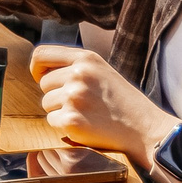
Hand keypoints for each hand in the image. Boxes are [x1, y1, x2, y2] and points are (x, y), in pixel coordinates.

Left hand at [27, 44, 174, 162]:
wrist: (145, 128)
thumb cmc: (123, 102)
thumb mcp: (102, 71)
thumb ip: (74, 67)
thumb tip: (41, 72)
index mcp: (86, 58)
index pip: (41, 54)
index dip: (36, 68)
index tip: (41, 78)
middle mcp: (78, 74)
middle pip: (44, 84)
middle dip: (55, 95)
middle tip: (79, 104)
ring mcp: (74, 97)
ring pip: (46, 104)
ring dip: (60, 111)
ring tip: (86, 114)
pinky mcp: (71, 120)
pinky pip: (51, 121)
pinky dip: (64, 127)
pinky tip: (85, 126)